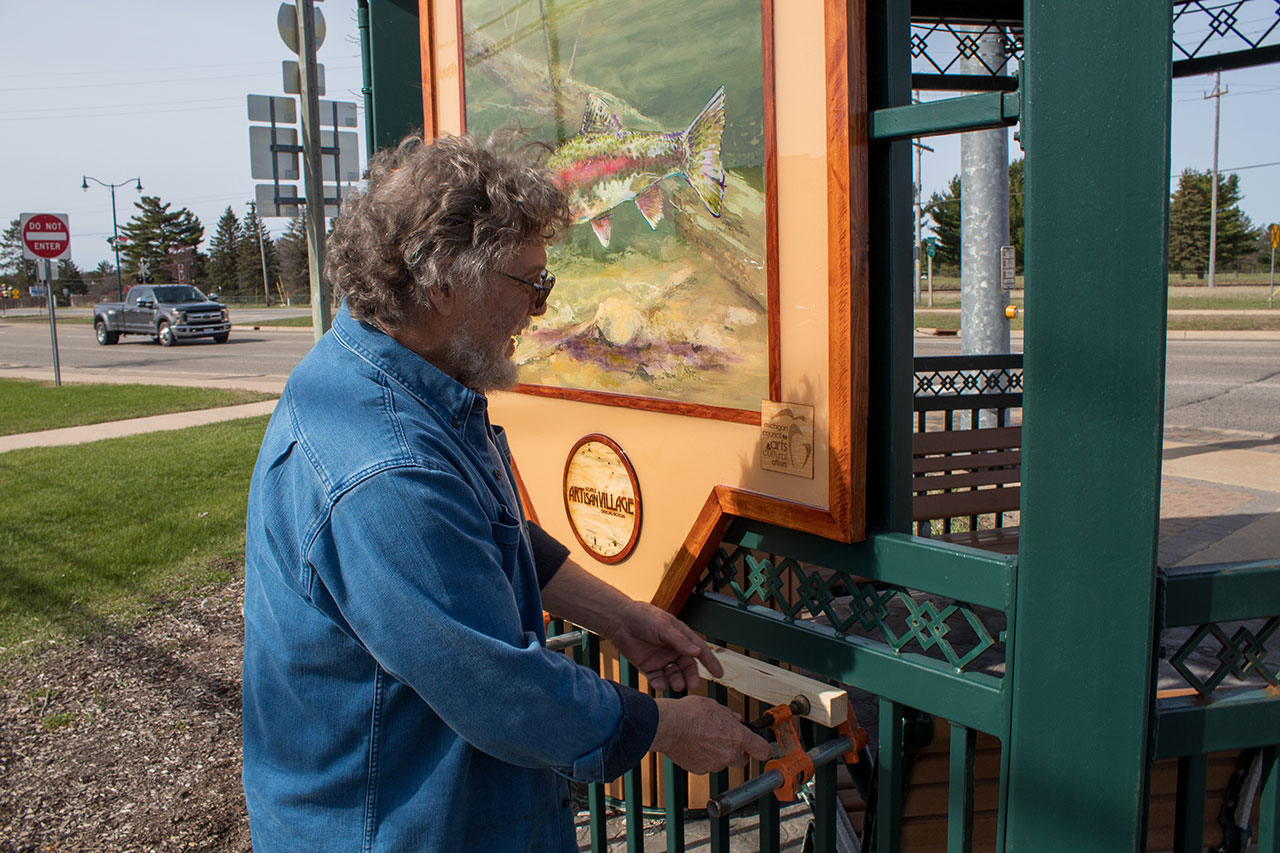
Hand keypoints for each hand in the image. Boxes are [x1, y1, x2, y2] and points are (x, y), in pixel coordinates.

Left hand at [607, 601, 722, 692]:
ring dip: (677, 681)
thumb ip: (680, 641)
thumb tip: (697, 652)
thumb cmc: (643, 617)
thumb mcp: (664, 627)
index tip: (719, 674)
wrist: (619, 621)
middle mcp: (673, 649)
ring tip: (677, 686)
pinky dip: (660, 683)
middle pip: (688, 667)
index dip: (710, 662)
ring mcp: (661, 659)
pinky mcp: (648, 666)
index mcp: (681, 637)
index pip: (699, 650)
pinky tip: (660, 684)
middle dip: (691, 676)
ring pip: (674, 674)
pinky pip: (657, 678)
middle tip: (692, 685)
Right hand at [651, 696, 772, 774]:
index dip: (765, 750)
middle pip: (742, 759)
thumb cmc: (689, 714)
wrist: (668, 726)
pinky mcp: (700, 770)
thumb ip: (728, 716)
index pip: (762, 750)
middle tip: (727, 739)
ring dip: (718, 753)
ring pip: (723, 761)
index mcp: (738, 737)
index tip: (765, 749)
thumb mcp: (714, 707)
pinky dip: (704, 758)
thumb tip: (734, 719)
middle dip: (737, 750)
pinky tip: (695, 745)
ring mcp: (714, 764)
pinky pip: (707, 764)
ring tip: (704, 738)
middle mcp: (729, 754)